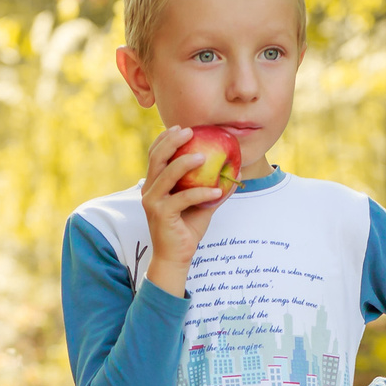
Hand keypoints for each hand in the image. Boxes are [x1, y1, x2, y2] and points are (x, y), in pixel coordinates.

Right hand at [139, 125, 226, 297]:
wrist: (175, 257)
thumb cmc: (187, 229)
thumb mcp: (202, 204)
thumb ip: (213, 186)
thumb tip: (236, 171)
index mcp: (155, 184)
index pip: (155, 155)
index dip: (166, 138)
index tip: (183, 128)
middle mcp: (150, 190)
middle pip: (157, 158)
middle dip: (172, 141)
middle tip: (190, 132)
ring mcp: (153, 202)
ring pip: (166, 175)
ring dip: (185, 163)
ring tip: (203, 156)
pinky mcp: (161, 215)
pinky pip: (182, 198)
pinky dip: (200, 192)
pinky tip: (216, 190)